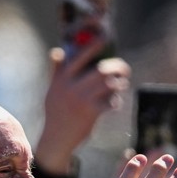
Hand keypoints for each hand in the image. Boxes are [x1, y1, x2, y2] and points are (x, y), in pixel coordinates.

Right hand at [33, 40, 130, 174]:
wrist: (57, 138)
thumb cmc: (56, 113)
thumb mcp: (52, 90)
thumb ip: (56, 71)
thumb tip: (56, 51)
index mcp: (62, 79)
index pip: (78, 57)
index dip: (93, 46)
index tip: (105, 39)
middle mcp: (71, 87)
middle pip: (101, 70)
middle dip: (118, 67)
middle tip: (124, 69)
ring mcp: (82, 99)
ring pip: (109, 85)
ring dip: (119, 84)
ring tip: (122, 84)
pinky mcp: (91, 112)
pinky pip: (111, 101)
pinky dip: (116, 101)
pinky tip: (114, 102)